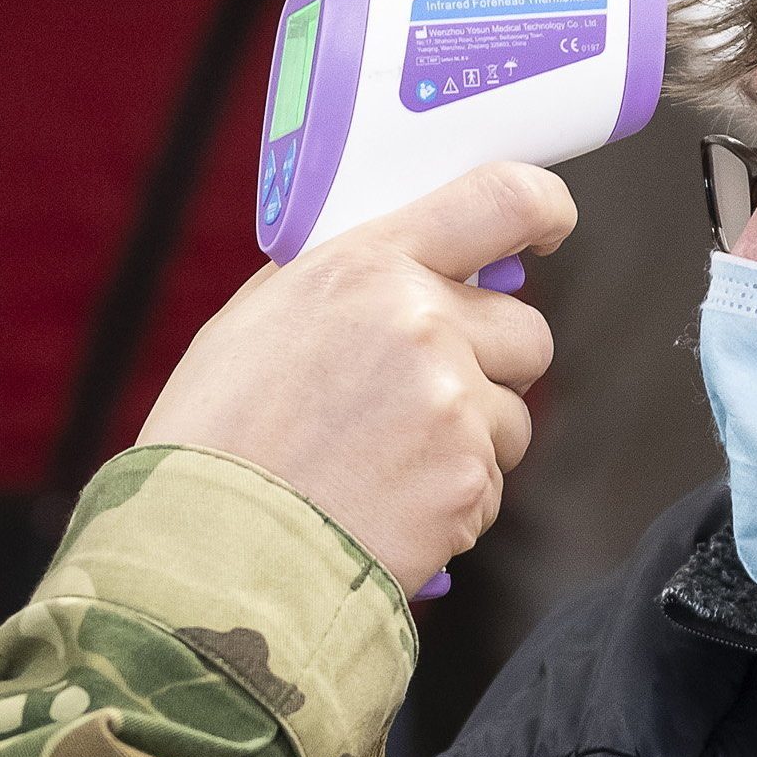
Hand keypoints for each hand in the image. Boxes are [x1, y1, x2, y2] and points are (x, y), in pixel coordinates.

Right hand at [138, 163, 573, 592]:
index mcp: (366, 268)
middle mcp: (422, 325)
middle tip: (430, 396)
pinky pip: (489, 487)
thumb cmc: (214, 442)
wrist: (207, 555)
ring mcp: (453, 408)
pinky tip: (382, 509)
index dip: (543, 209)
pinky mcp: (468, 484)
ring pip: (512, 418)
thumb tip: (386, 269)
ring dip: (468, 441)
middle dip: (493, 363)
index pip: (501, 201)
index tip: (549, 225)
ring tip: (383, 468)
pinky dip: (449, 504)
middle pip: (526, 329)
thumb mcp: (252, 324)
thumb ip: (332, 285)